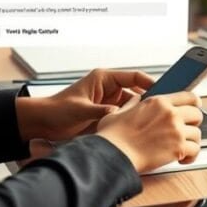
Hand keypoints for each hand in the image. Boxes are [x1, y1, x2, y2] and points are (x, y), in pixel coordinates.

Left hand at [16, 69, 153, 141]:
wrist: (43, 123)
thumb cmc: (56, 109)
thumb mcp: (80, 110)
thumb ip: (101, 111)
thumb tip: (119, 115)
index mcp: (103, 79)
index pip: (133, 76)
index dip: (149, 82)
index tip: (162, 91)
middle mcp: (109, 89)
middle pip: (137, 91)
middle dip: (149, 100)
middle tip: (163, 109)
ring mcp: (109, 102)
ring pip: (133, 106)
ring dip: (141, 114)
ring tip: (154, 122)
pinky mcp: (107, 115)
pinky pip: (125, 117)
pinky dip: (132, 122)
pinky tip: (140, 130)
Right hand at [96, 91, 202, 171]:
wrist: (115, 155)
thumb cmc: (113, 137)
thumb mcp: (120, 112)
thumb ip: (132, 104)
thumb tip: (136, 100)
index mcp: (158, 102)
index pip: (189, 96)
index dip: (194, 103)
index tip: (194, 108)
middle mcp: (170, 114)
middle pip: (197, 114)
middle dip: (194, 123)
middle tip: (186, 131)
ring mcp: (176, 130)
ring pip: (197, 133)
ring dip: (191, 141)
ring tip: (182, 148)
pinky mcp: (178, 148)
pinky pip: (195, 150)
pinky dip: (190, 156)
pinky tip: (182, 159)